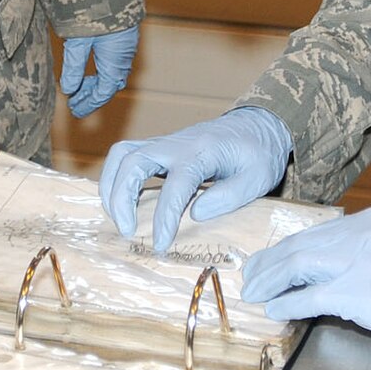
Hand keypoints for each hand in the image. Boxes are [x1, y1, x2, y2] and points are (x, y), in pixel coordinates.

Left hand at [60, 23, 140, 117]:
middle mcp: (123, 57)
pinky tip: (91, 67)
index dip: (88, 103)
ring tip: (80, 86)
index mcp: (114, 62)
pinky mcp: (125, 37)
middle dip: (92, 95)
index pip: (102, 92)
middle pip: (109, 84)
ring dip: (97, 82)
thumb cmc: (95, 10)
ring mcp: (126, 47)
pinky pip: (116, 62)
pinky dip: (102, 70)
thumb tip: (69, 89)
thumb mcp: (79, 40)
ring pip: (113, 73)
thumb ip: (74, 66)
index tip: (75, 110)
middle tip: (75, 102)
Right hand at [99, 107, 292, 253]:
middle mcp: (176, 144)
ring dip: (112, 186)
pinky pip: (126, 156)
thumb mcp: (258, 177)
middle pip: (133, 161)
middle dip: (121, 197)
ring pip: (122, 154)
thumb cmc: (258, 153)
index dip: (164, 217)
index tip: (160, 244)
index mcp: (202, 152)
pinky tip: (120, 203)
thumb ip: (230, 195)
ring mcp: (164, 143)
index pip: (175, 185)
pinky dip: (116, 178)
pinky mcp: (159, 148)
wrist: (257, 125)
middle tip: (127, 231)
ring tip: (118, 218)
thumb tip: (196, 214)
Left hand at [241, 208, 370, 357]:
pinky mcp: (361, 294)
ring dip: (270, 282)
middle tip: (249, 279)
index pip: (314, 233)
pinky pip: (310, 298)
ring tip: (254, 295)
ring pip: (298, 266)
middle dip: (268, 264)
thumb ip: (367, 254)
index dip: (284, 249)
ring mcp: (360, 263)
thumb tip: (328, 274)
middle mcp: (362, 235)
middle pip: (298, 246)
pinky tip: (276, 311)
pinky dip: (288, 304)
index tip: (265, 261)